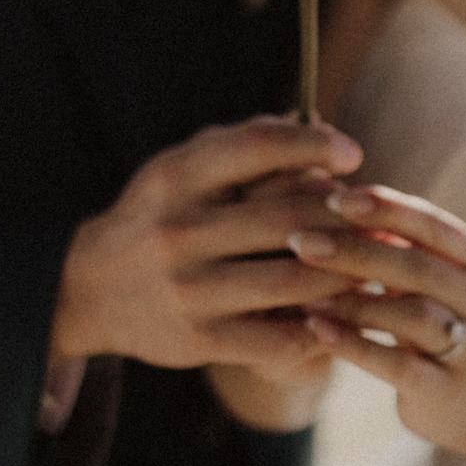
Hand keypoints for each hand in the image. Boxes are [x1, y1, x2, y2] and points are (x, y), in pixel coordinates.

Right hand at [50, 117, 363, 376]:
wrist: (90, 289)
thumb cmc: (158, 212)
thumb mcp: (183, 165)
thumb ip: (243, 141)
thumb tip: (318, 125)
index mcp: (177, 176)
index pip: (255, 147)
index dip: (312, 145)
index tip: (352, 153)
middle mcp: (179, 231)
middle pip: (285, 217)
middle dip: (341, 215)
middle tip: (375, 215)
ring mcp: (190, 290)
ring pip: (292, 279)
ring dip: (344, 270)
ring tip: (373, 260)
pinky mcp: (199, 341)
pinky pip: (277, 337)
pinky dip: (319, 324)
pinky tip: (341, 312)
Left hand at [295, 184, 465, 453]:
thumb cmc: (438, 313)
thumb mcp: (429, 273)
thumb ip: (395, 238)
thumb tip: (329, 189)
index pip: (428, 222)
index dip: (381, 207)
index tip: (330, 198)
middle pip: (416, 266)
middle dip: (355, 250)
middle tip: (300, 241)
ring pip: (409, 314)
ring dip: (351, 300)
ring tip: (301, 291)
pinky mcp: (448, 391)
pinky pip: (397, 364)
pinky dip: (354, 344)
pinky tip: (317, 330)